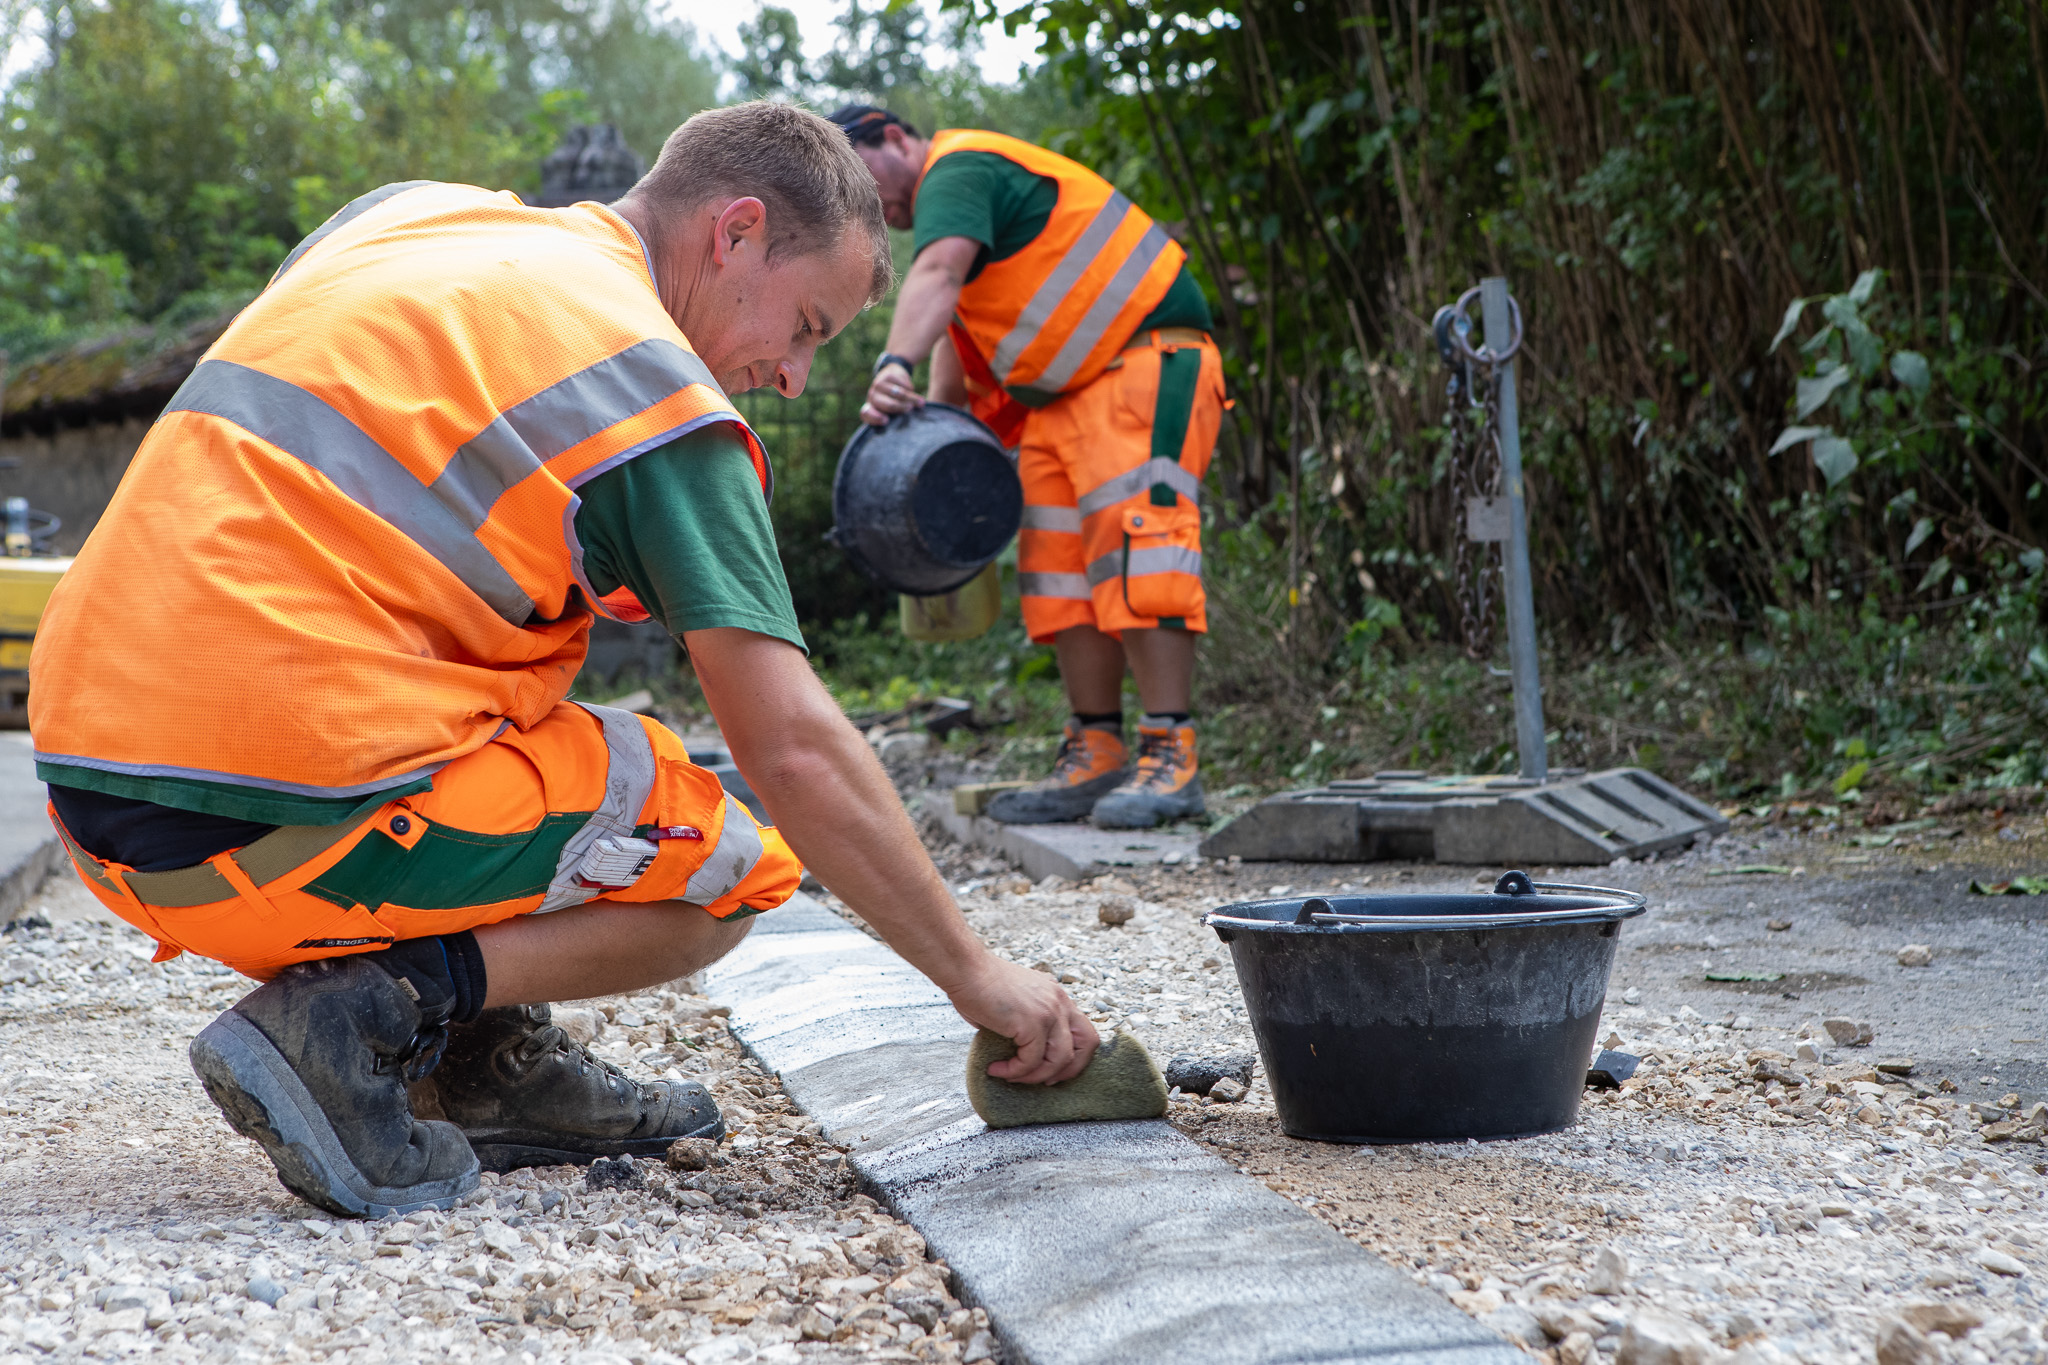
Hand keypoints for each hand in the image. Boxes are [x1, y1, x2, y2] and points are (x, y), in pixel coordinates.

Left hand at [860, 361, 923, 425]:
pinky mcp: (888, 376)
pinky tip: (911, 390)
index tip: (886, 421)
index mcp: (870, 409)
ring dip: (911, 398)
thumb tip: (907, 423)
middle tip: (910, 409)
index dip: (875, 418)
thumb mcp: (889, 411)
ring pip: (898, 394)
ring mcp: (879, 385)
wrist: (891, 377)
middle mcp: (872, 396)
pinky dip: (910, 388)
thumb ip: (893, 418)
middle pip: (889, 405)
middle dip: (902, 407)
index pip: (866, 414)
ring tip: (920, 402)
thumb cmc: (892, 400)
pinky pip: (903, 384)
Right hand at [945, 953, 1100, 1084]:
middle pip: (1087, 1044)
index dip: (1074, 1055)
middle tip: (1044, 1082)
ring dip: (1036, 1076)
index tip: (1052, 1069)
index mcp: (1057, 995)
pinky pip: (1031, 1060)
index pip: (1084, 1030)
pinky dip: (1013, 1071)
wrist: (965, 969)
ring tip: (1011, 1076)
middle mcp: (1059, 1001)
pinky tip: (996, 1069)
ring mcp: (1049, 1011)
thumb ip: (1026, 1023)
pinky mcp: (1032, 1023)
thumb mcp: (1016, 1001)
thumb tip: (1019, 1051)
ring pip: (1061, 1059)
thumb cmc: (979, 984)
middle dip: (1068, 1070)